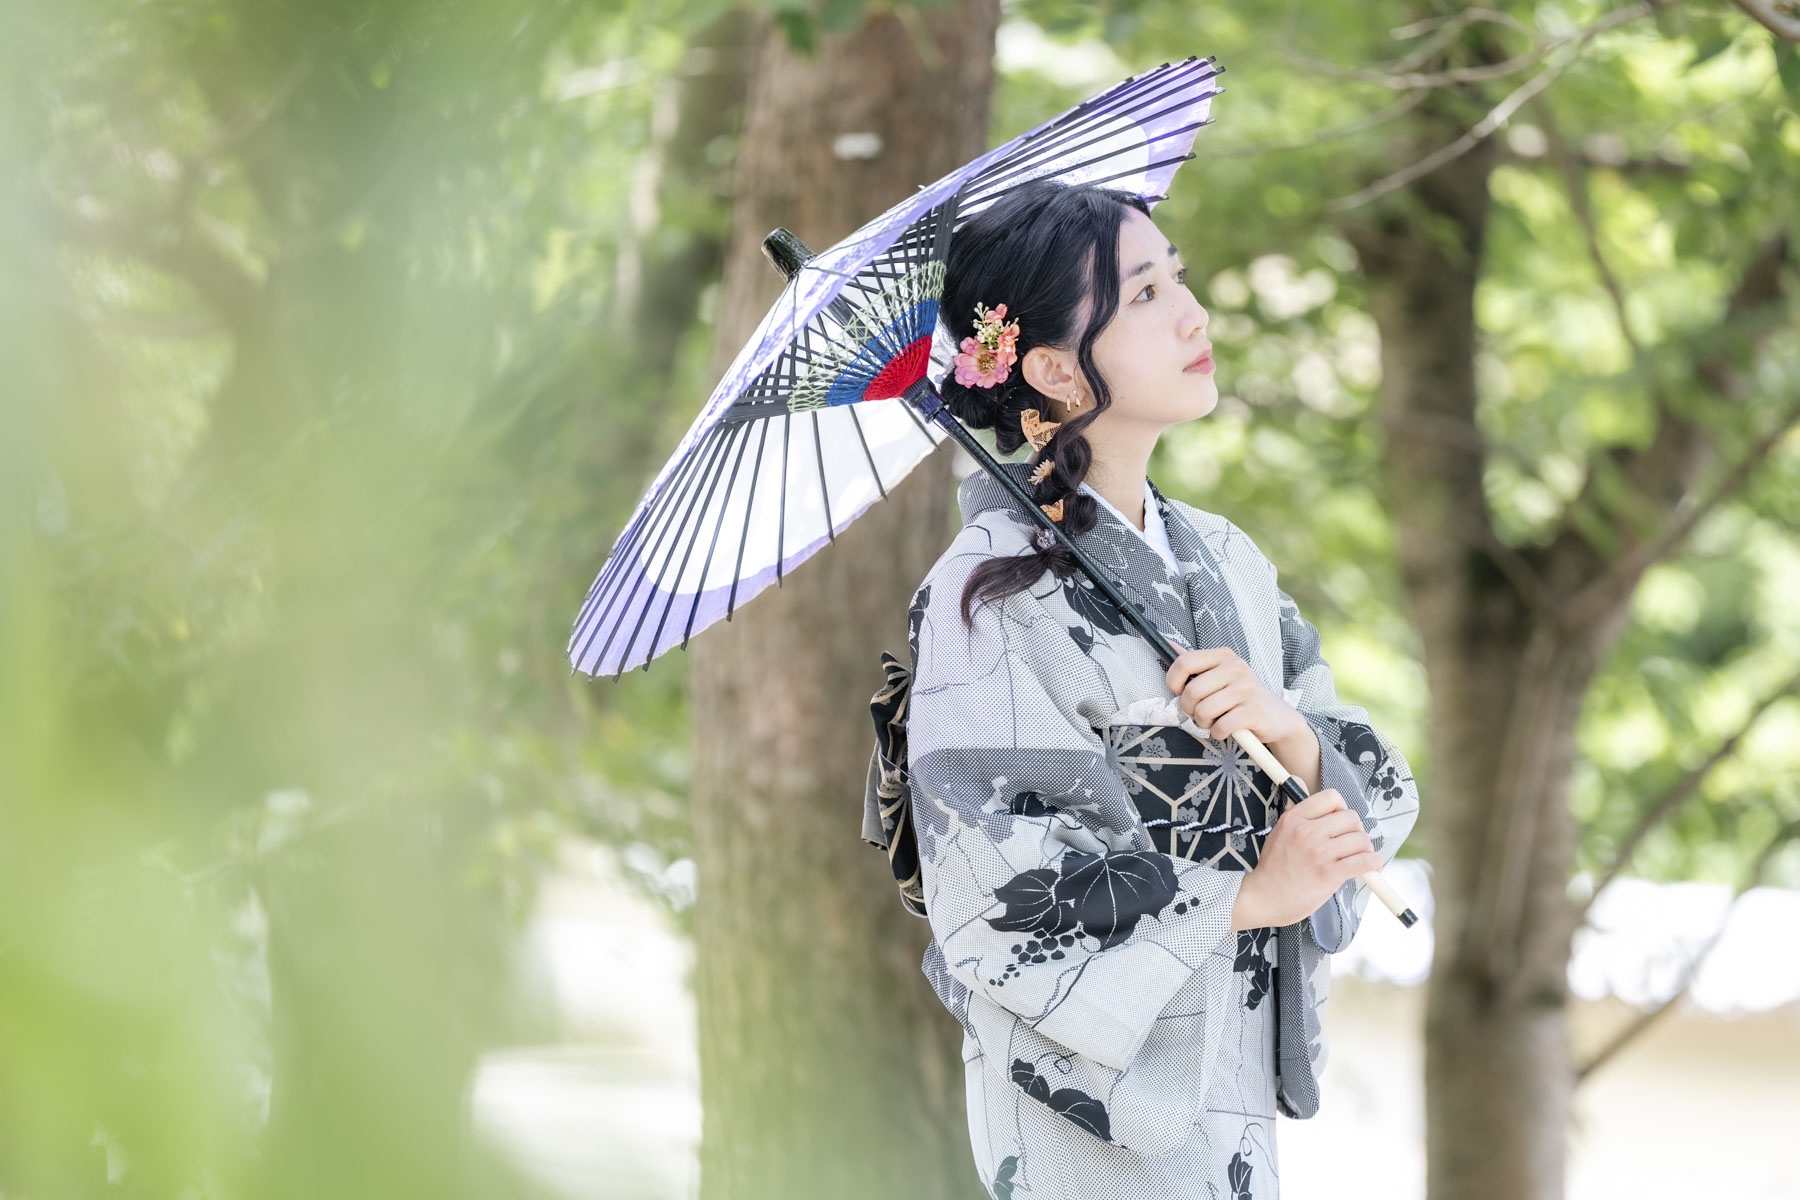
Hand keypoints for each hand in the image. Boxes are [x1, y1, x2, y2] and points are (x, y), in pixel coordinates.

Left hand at [1163, 640, 1306, 748]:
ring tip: (1215, 721)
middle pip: (1192, 691)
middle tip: (1200, 713)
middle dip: (1189, 709)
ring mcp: (1246, 689)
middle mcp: (1236, 668)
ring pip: (1204, 711)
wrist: (1279, 718)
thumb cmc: (1243, 697)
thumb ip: (1196, 662)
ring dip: (1204, 723)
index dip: (1173, 681)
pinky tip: (1226, 730)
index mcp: (1224, 656)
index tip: (1179, 692)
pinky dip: (1218, 733)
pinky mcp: (1254, 711)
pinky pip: (1220, 727)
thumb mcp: (1221, 674)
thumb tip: (1168, 643)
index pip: (1185, 662)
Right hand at [1230, 788, 1379, 929]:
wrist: (1263, 898)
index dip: (1341, 808)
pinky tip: (1370, 867)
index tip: (1340, 823)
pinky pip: (1364, 861)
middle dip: (1356, 830)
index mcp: (1294, 818)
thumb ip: (1294, 809)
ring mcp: (1319, 853)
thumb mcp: (1278, 830)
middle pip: (1351, 818)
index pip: (1331, 797)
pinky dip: (1373, 863)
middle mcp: (1307, 832)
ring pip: (1361, 839)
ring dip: (1366, 849)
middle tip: (1351, 843)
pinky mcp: (1329, 874)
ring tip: (1360, 857)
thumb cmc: (1273, 867)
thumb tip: (1299, 780)